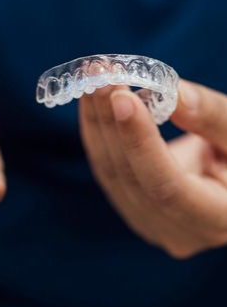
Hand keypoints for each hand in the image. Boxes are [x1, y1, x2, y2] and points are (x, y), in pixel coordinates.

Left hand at [80, 79, 226, 258]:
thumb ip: (213, 118)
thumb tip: (170, 93)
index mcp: (217, 220)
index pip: (166, 187)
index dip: (140, 142)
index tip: (122, 96)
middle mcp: (178, 233)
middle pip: (129, 178)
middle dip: (110, 121)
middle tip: (98, 73)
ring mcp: (151, 224)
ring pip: (110, 174)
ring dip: (97, 122)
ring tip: (91, 77)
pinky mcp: (134, 209)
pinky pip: (107, 171)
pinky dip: (97, 133)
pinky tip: (92, 102)